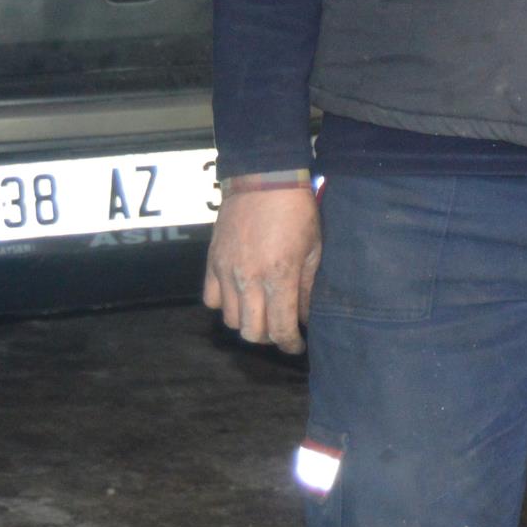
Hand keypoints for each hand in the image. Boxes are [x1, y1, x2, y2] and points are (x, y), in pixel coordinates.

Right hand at [202, 183, 322, 353]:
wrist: (264, 180)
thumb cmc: (297, 212)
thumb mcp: (314, 249)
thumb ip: (307, 287)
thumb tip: (306, 317)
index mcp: (279, 277)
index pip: (281, 328)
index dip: (290, 344)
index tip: (297, 346)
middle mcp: (249, 280)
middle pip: (252, 332)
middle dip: (270, 337)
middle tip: (282, 329)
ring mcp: (226, 272)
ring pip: (230, 320)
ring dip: (248, 322)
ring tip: (262, 313)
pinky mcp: (212, 263)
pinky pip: (212, 300)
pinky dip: (226, 305)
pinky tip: (241, 297)